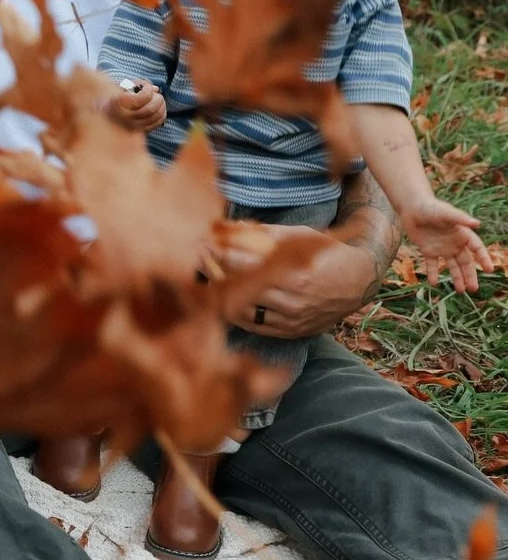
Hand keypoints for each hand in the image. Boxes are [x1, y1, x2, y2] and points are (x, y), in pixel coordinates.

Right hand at [107, 80, 165, 132]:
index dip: (148, 89)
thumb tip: (156, 89)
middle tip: (154, 94)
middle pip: (152, 108)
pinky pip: (158, 122)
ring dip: (161, 105)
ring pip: (157, 115)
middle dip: (158, 98)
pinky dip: (162, 113)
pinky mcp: (140, 131)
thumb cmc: (116, 97)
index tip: (145, 87)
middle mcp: (125, 117)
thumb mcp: (122, 87)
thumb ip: (138, 84)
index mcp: (118, 103)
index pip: (143, 97)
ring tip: (156, 100)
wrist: (105, 115)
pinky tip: (158, 108)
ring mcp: (133, 127)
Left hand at [218, 223, 379, 338]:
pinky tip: (225, 300)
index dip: (219, 255)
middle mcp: (292, 301)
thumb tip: (227, 227)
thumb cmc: (326, 251)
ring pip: (243, 312)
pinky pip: (255, 327)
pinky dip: (237, 314)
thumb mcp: (298, 236)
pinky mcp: (293, 332)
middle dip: (215, 274)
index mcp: (293, 275)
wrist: (360, 279)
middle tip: (199, 262)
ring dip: (221, 296)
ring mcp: (292, 320)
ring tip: (208, 280)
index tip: (204, 244)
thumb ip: (262, 233)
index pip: (242, 266)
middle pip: (239, 291)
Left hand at [401, 197, 493, 292]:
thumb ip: (460, 218)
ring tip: (461, 291)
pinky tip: (433, 283)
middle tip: (474, 289)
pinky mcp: (428, 250)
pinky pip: (432, 265)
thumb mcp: (446, 213)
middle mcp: (455, 243)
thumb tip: (477, 224)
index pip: (477, 248)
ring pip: (452, 266)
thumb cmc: (432, 207)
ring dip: (457, 278)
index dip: (484, 258)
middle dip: (470, 275)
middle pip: (466, 262)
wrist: (412, 207)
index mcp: (463, 234)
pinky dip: (433, 273)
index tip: (489, 269)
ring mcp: (442, 248)